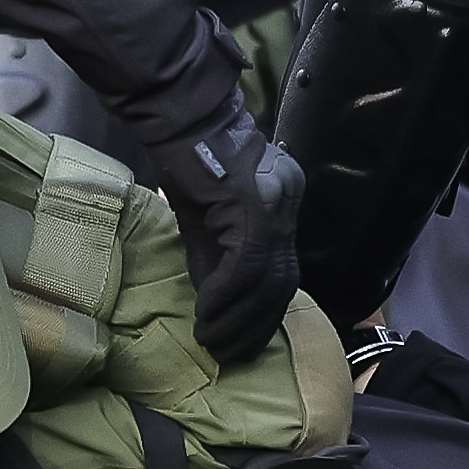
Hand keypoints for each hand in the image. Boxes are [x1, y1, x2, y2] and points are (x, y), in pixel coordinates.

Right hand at [150, 99, 304, 364]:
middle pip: (285, 282)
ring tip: (210, 339)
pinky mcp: (253, 206)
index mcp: (283, 205)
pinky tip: (206, 312)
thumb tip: (215, 306)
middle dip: (256, 326)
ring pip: (268, 280)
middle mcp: (289, 204)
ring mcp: (275, 204)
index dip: (264, 315)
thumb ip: (215, 258)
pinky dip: (226, 295)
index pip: (284, 272)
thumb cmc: (186, 159)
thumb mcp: (204, 219)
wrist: (179, 116)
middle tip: (228, 353)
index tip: (241, 342)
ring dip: (238, 318)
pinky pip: (246, 265)